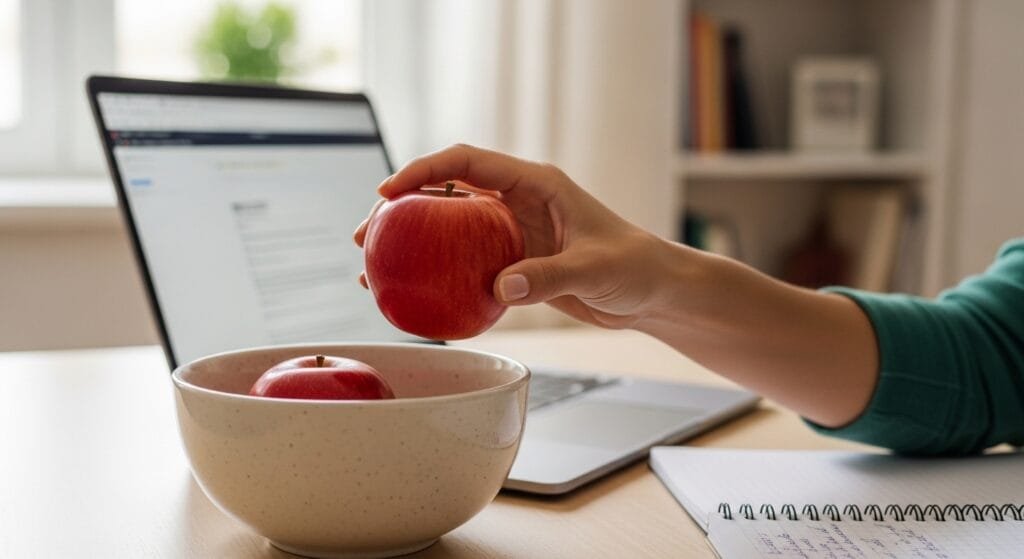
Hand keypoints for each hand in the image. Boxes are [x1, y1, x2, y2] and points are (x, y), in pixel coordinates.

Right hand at [353, 144, 675, 328]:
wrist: (654, 292)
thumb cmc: (635, 267)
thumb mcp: (595, 268)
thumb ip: (549, 276)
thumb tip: (499, 288)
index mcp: (535, 184)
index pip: (468, 163)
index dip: (424, 171)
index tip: (389, 191)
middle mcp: (517, 203)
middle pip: (446, 194)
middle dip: (402, 209)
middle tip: (367, 236)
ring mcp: (513, 235)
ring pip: (450, 232)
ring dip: (413, 246)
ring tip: (374, 270)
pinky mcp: (515, 265)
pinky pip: (466, 266)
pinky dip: (438, 277)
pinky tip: (414, 296)